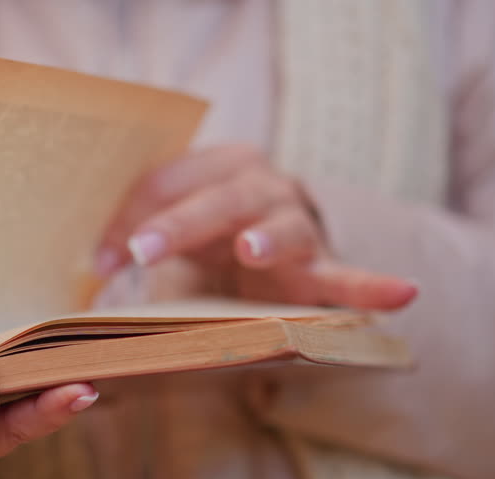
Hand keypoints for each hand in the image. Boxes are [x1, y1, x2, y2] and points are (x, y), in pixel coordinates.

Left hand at [94, 144, 416, 309]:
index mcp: (216, 166)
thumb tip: (91, 265)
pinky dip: (374, 288)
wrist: (260, 255)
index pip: (169, 180)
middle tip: (142, 251)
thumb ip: (132, 236)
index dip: (131, 216)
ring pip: (283, 228)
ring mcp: (298, 225)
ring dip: (266, 238)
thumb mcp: (165, 231)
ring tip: (249, 250)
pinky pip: (349, 279)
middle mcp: (262, 186)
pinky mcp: (322, 269)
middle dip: (179, 224)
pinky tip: (403, 296)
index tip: (100, 258)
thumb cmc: (203, 239)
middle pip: (220, 199)